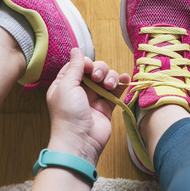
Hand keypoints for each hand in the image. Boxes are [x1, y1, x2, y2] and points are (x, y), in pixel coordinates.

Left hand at [46, 48, 129, 164]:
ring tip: (109, 86)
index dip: (86, 63)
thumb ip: (74, 67)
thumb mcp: (66, 86)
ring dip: (110, 77)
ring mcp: (94, 98)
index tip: (88, 69)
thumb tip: (76, 49)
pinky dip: (121, 83)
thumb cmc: (68, 114)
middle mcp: (80, 90)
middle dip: (100, 70)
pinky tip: (125, 80)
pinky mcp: (107, 106)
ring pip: (106, 78)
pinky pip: (116, 90)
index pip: (78, 65)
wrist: (80, 141)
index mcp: (65, 84)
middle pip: (94, 69)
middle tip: (98, 79)